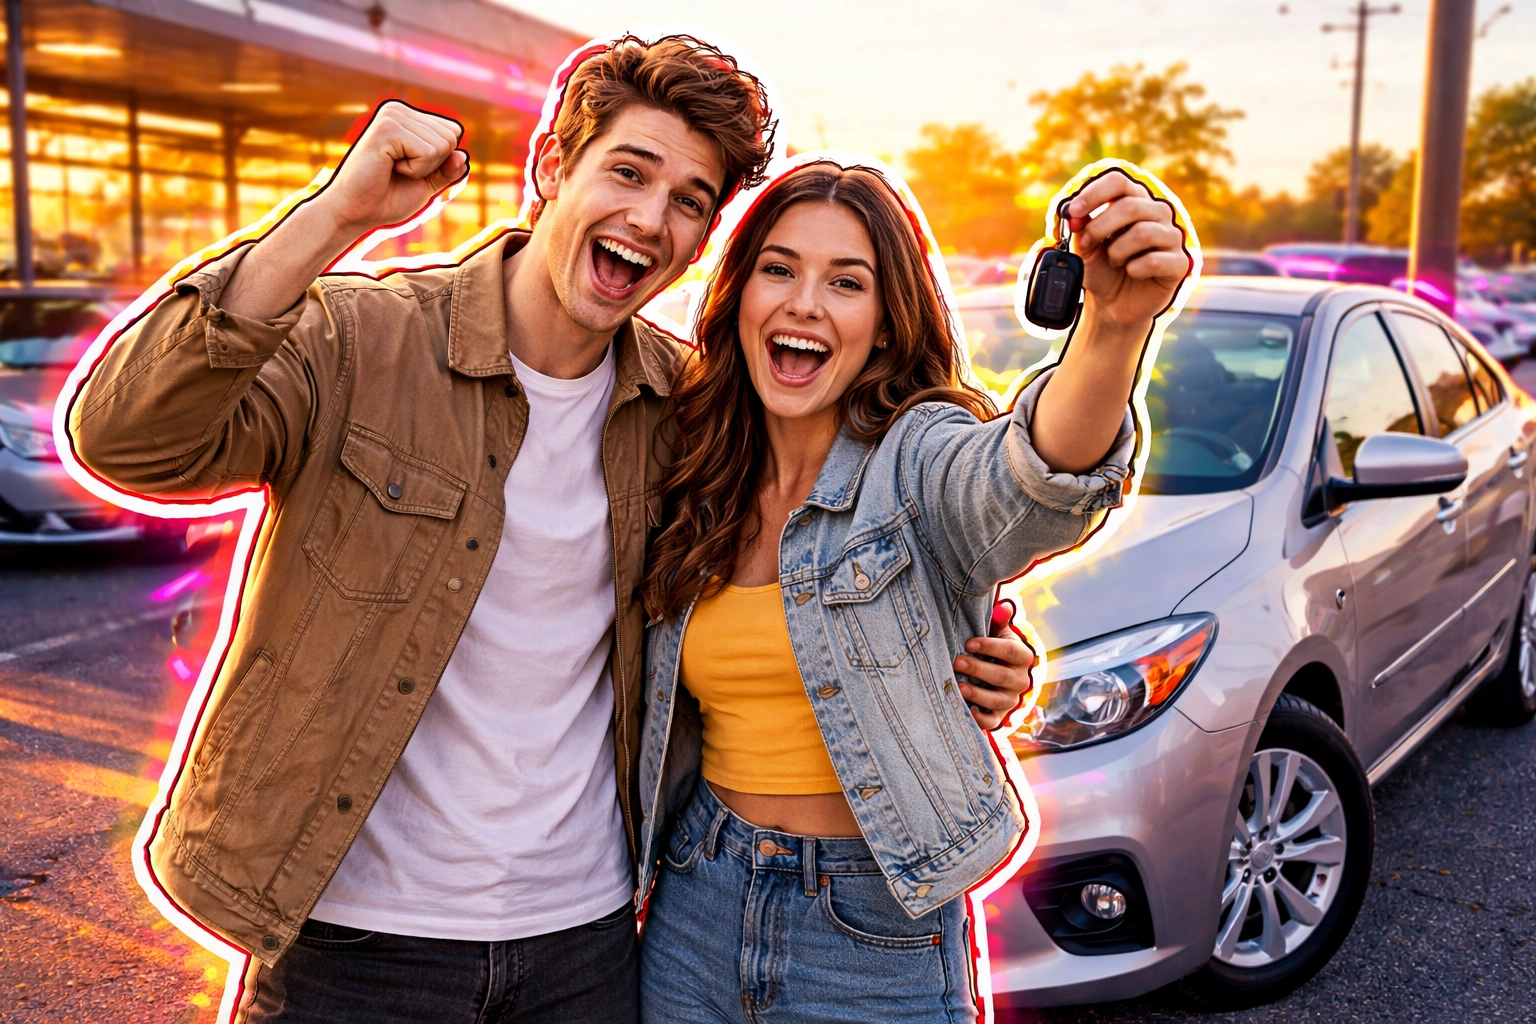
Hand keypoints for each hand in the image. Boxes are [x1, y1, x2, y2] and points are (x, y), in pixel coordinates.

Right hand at [318, 101, 468, 238]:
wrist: (356, 212)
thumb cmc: (387, 198)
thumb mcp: (427, 183)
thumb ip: (447, 169)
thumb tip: (464, 155)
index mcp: (407, 117)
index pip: (453, 132)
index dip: (440, 161)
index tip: (410, 168)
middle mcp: (399, 110)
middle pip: (451, 137)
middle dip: (433, 164)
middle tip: (401, 171)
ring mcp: (392, 116)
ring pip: (442, 146)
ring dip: (423, 168)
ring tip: (393, 169)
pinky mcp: (387, 129)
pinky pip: (428, 152)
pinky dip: (415, 170)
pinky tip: (389, 168)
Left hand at [953, 602, 1034, 729]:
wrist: (1001, 677)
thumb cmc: (995, 650)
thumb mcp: (999, 634)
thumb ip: (999, 621)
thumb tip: (1002, 606)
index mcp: (1022, 657)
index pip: (1009, 651)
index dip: (989, 646)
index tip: (969, 643)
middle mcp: (1021, 680)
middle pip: (1001, 676)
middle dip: (978, 669)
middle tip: (957, 662)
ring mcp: (1011, 700)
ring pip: (997, 700)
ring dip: (977, 693)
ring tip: (959, 686)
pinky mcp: (1000, 716)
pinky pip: (993, 722)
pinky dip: (981, 719)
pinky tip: (968, 711)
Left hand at [1065, 169, 1188, 334]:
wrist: (1113, 304)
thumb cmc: (1102, 269)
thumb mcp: (1085, 247)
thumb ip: (1081, 228)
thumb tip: (1075, 214)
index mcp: (1135, 201)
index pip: (1119, 182)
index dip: (1094, 193)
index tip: (1074, 211)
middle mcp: (1157, 214)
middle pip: (1131, 206)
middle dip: (1101, 227)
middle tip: (1089, 244)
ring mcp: (1171, 237)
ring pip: (1143, 232)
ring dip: (1118, 250)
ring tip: (1114, 260)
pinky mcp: (1179, 263)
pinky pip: (1154, 260)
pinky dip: (1135, 269)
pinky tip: (1133, 272)